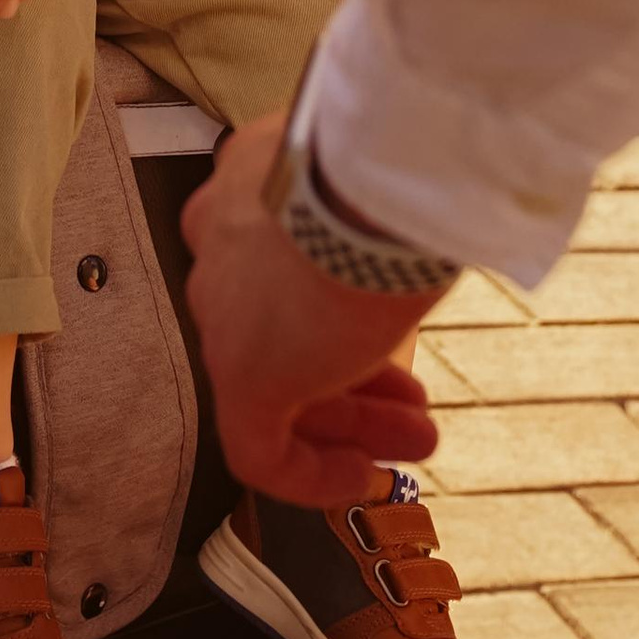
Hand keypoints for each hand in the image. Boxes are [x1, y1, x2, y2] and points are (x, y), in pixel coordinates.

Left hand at [183, 113, 441, 505]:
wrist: (377, 176)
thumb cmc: (395, 162)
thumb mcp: (375, 180)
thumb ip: (366, 209)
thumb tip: (413, 221)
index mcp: (248, 186)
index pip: (278, 262)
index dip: (334, 306)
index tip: (382, 328)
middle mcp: (222, 243)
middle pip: (280, 324)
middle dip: (354, 372)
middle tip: (411, 404)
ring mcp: (223, 308)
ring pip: (277, 380)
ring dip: (350, 417)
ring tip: (416, 440)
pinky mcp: (240, 372)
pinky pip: (257, 443)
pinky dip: (307, 471)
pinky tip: (359, 476)